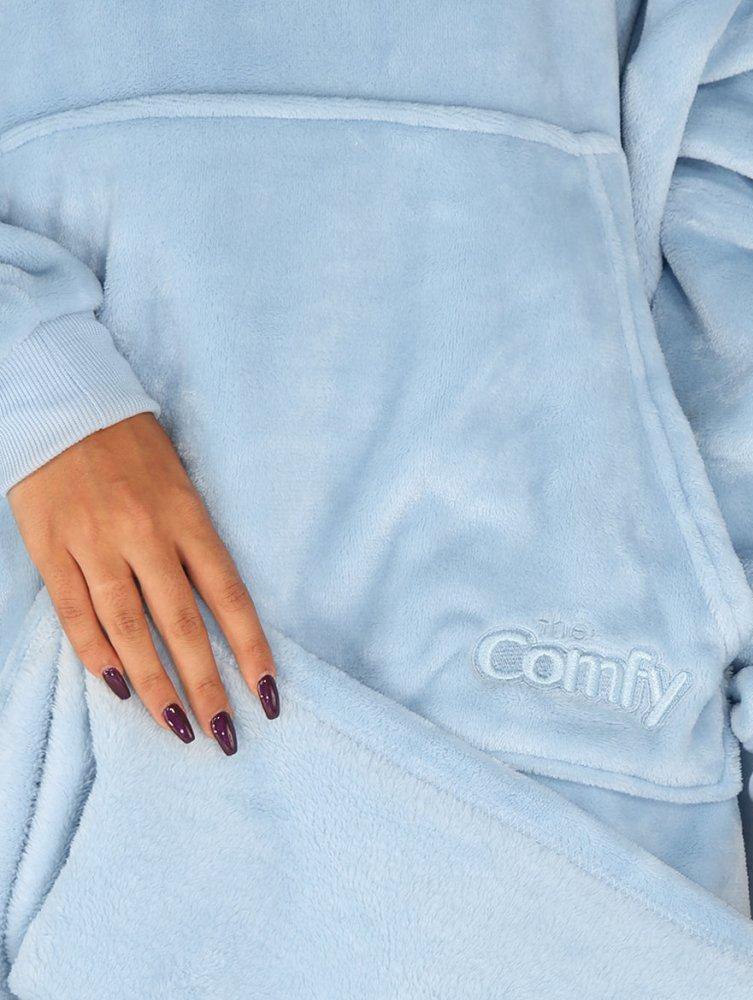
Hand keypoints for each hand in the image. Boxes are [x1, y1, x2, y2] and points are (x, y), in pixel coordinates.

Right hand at [8, 413, 279, 753]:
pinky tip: (117, 688)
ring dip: (154, 684)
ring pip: (128, 629)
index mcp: (188, 517)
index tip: (270, 694)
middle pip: (181, 624)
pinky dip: (95, 654)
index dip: (250, 649)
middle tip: (225, 735)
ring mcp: (95, 544)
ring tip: (177, 726)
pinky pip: (75, 612)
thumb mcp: (182, 485)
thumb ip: (195, 544)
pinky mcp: (52, 549)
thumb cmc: (135, 448)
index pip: (228, 595)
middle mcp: (145, 535)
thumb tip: (216, 612)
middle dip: (206, 684)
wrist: (66, 404)